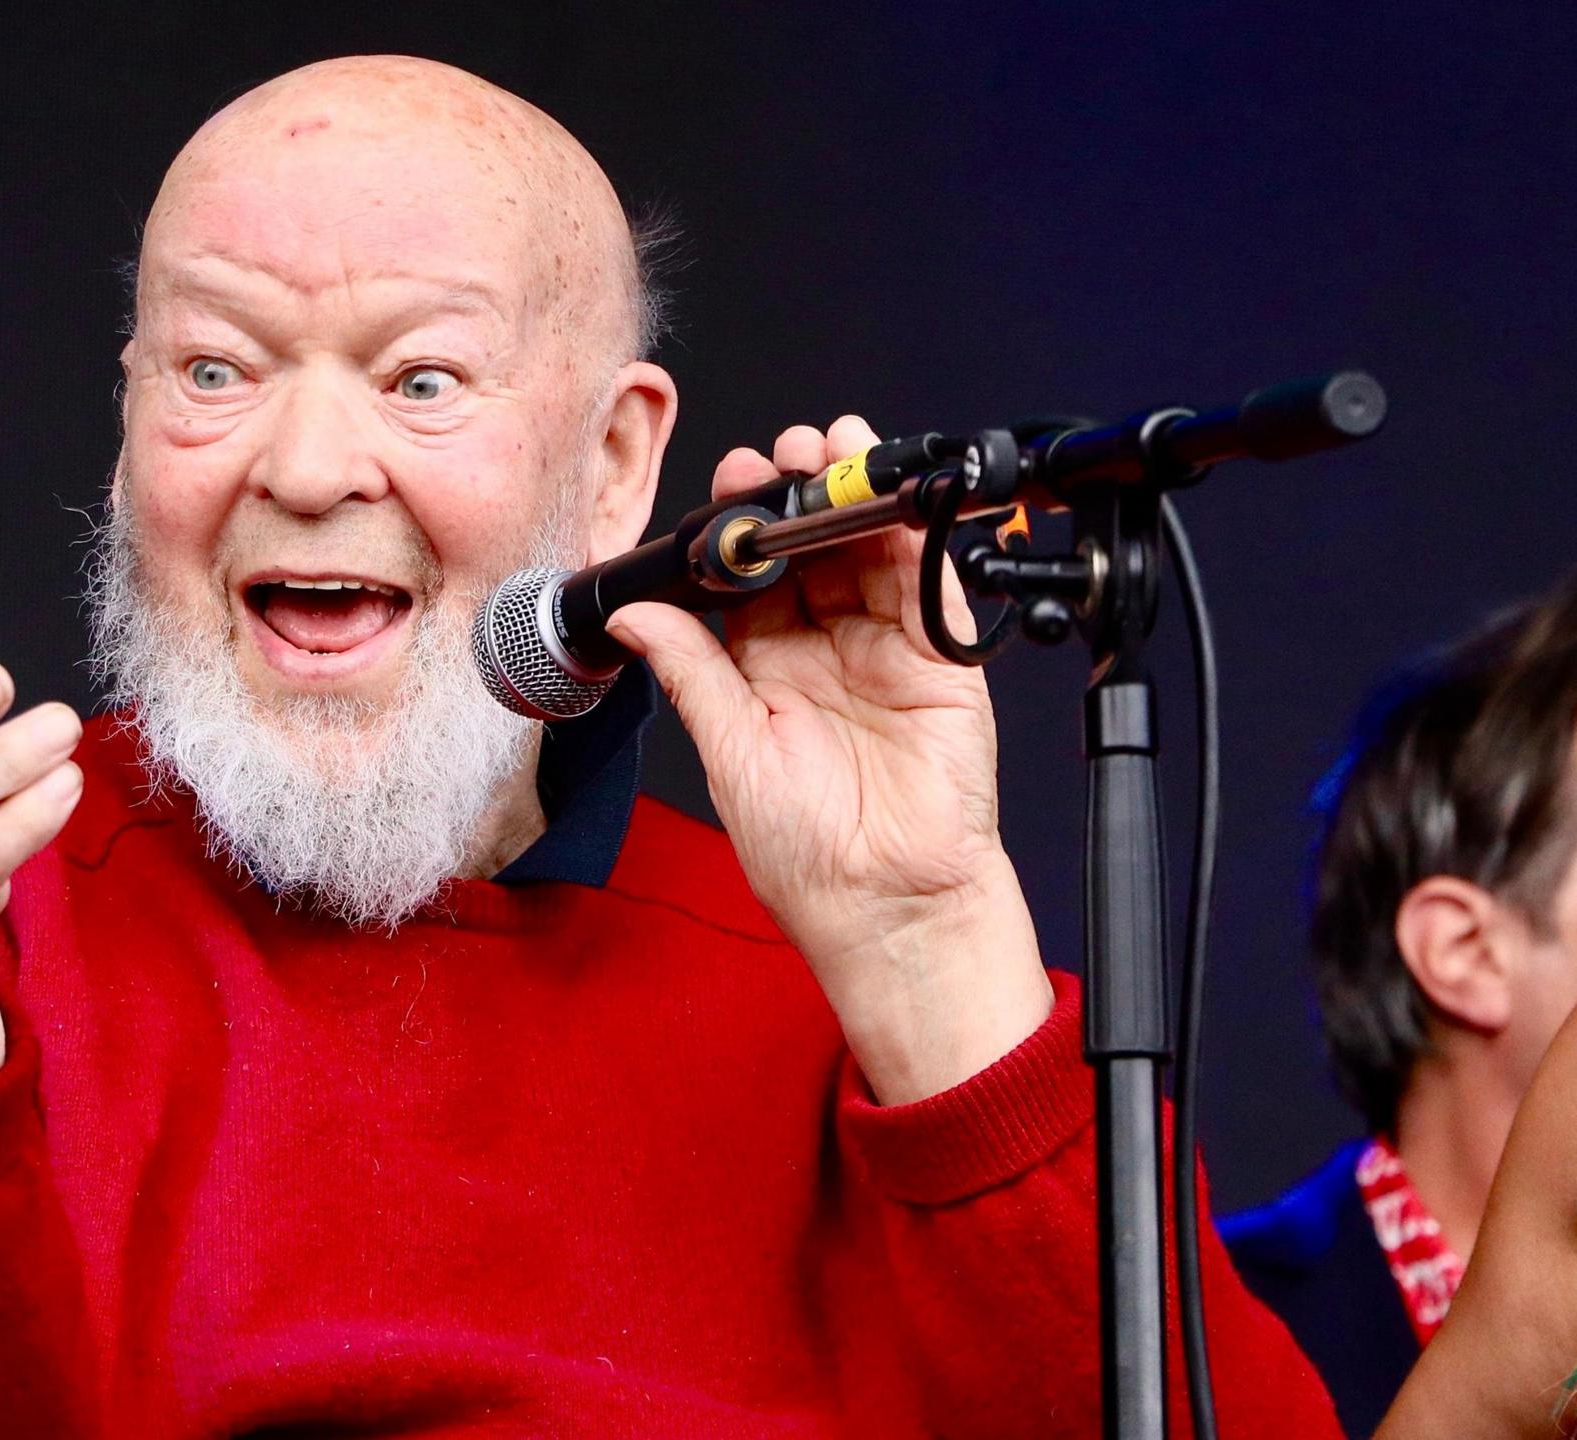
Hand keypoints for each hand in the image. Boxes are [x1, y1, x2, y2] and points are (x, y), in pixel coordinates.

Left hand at [604, 417, 1052, 1102]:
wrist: (888, 908)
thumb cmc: (809, 857)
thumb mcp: (731, 753)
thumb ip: (692, 671)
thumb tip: (634, 612)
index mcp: (767, 672)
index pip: (754, 578)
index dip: (744, 528)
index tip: (733, 483)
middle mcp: (827, 653)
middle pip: (815, 552)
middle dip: (802, 494)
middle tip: (788, 453)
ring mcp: (887, 653)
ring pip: (871, 555)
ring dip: (855, 500)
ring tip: (837, 451)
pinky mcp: (942, 664)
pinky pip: (928, 587)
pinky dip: (914, 537)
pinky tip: (892, 500)